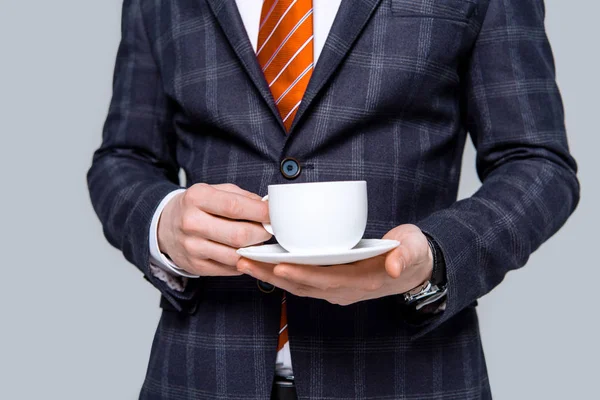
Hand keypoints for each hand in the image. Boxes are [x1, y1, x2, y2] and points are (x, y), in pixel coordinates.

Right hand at [158, 183, 271, 275]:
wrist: (165, 225)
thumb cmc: (196, 206)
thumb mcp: (214, 191)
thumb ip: (241, 197)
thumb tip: (267, 207)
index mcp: (197, 198)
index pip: (235, 207)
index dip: (260, 212)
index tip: (274, 214)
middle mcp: (191, 223)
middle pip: (239, 235)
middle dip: (262, 234)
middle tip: (269, 230)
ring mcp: (192, 247)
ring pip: (236, 255)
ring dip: (254, 250)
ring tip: (259, 241)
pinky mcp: (195, 266)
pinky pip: (229, 268)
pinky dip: (243, 261)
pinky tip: (245, 253)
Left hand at [237, 224, 432, 304]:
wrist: (415, 270)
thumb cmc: (411, 255)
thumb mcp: (413, 250)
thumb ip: (405, 256)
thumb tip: (394, 266)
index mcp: (362, 281)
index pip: (327, 280)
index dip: (302, 274)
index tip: (279, 265)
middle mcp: (345, 290)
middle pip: (303, 285)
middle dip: (272, 274)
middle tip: (244, 261)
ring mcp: (336, 289)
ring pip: (297, 285)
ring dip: (270, 276)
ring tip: (244, 262)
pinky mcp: (330, 283)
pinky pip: (300, 282)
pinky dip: (280, 274)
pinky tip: (263, 264)